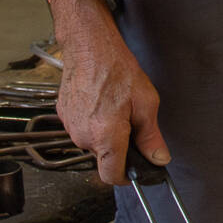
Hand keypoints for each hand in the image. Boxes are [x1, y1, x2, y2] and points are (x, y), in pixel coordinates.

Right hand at [55, 0, 166, 186]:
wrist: (89, 46)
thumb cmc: (116, 69)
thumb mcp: (146, 103)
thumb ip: (151, 136)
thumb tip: (159, 158)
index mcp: (105, 136)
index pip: (111, 176)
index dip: (126, 176)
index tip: (135, 169)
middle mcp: (83, 136)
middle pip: (104, 158)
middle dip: (118, 146)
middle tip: (130, 121)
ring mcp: (70, 126)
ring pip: (92, 143)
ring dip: (104, 133)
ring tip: (114, 106)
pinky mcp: (63, 116)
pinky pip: (82, 129)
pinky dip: (92, 121)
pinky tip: (100, 101)